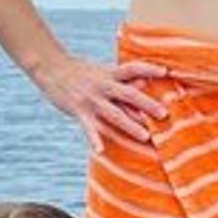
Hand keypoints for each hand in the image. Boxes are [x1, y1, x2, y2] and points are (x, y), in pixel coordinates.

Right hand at [32, 55, 167, 151]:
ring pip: (113, 113)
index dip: (149, 69)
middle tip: (164, 114)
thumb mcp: (102, 72)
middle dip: (147, 104)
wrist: (50, 67)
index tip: (166, 72)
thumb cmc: (81, 72)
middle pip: (128, 94)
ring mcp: (91, 99)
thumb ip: (121, 80)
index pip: (132, 69)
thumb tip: (146, 83)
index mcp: (110, 74)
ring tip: (145, 137)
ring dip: (130, 125)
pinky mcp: (78, 111)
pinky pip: (88, 127)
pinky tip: (100, 150)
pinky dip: (94, 139)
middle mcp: (103, 86)